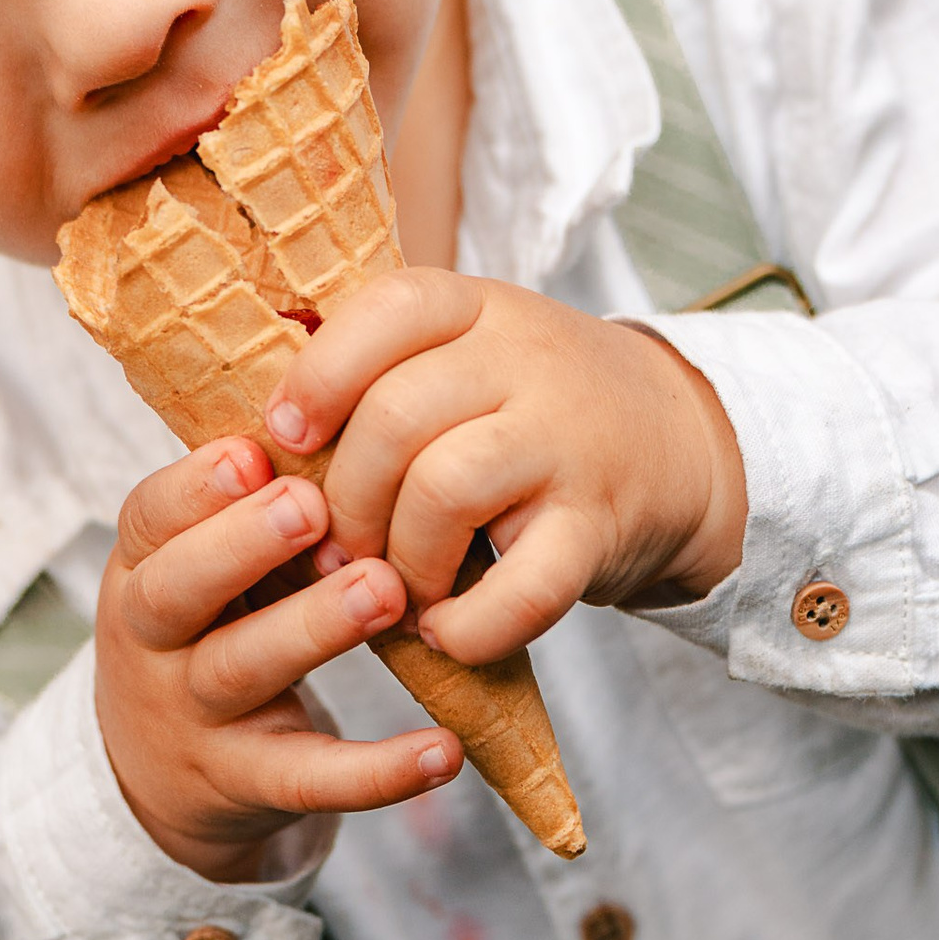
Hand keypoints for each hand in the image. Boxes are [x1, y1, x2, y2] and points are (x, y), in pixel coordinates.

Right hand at [94, 437, 458, 880]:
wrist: (159, 774)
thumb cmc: (212, 623)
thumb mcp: (203, 557)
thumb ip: (251, 492)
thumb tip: (335, 368)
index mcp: (143, 567)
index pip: (149, 518)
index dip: (195, 487)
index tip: (252, 451)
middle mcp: (154, 640)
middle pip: (177, 590)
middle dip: (239, 545)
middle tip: (311, 505)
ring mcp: (195, 716)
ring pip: (243, 669)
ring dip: (312, 628)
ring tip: (385, 590)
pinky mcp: (248, 783)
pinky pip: (310, 778)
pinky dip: (378, 771)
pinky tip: (444, 751)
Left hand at [259, 271, 746, 666]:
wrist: (683, 443)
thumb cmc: (533, 409)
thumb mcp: (471, 354)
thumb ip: (381, 372)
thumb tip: (255, 440)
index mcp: (480, 309)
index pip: (390, 310)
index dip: (321, 374)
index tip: (286, 435)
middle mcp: (528, 363)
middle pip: (397, 415)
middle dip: (345, 499)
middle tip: (336, 549)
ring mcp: (569, 444)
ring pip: (446, 488)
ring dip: (400, 559)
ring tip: (398, 587)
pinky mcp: (600, 527)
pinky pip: (523, 586)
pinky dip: (468, 625)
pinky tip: (447, 630)